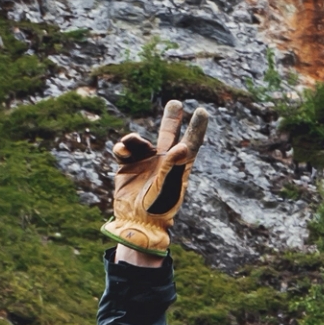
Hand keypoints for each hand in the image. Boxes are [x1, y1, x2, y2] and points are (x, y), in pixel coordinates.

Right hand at [102, 100, 210, 257]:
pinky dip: (122, 148)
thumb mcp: (166, 188)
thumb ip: (172, 166)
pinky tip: (121, 150)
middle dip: (171, 119)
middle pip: (168, 135)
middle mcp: (163, 162)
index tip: (202, 112)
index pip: (190, 143)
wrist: (135, 221)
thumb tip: (182, 146)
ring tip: (129, 141)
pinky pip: (124, 150)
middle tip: (175, 103)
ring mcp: (145, 163)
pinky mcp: (128, 166)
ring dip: (135, 138)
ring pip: (141, 142)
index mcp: (178, 167)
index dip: (196, 128)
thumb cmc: (156, 208)